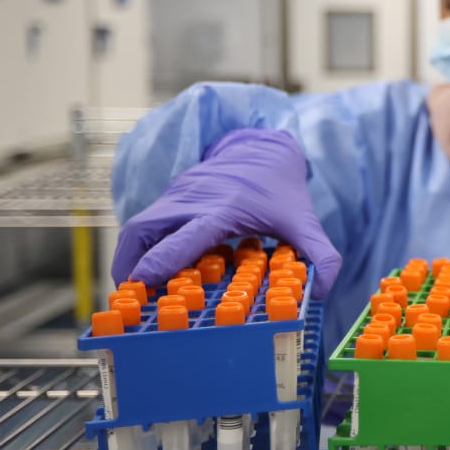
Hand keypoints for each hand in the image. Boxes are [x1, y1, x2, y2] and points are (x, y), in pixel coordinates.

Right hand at [111, 129, 341, 297]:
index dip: (165, 258)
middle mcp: (193, 200)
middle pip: (146, 229)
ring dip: (128, 258)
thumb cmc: (282, 191)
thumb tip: (321, 292)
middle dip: (131, 263)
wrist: (263, 150)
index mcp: (225, 208)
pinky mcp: (168, 197)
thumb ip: (321, 256)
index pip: (189, 234)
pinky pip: (143, 225)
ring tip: (131, 292)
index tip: (144, 281)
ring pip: (137, 227)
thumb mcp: (305, 222)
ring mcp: (176, 196)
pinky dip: (137, 249)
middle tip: (128, 300)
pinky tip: (142, 273)